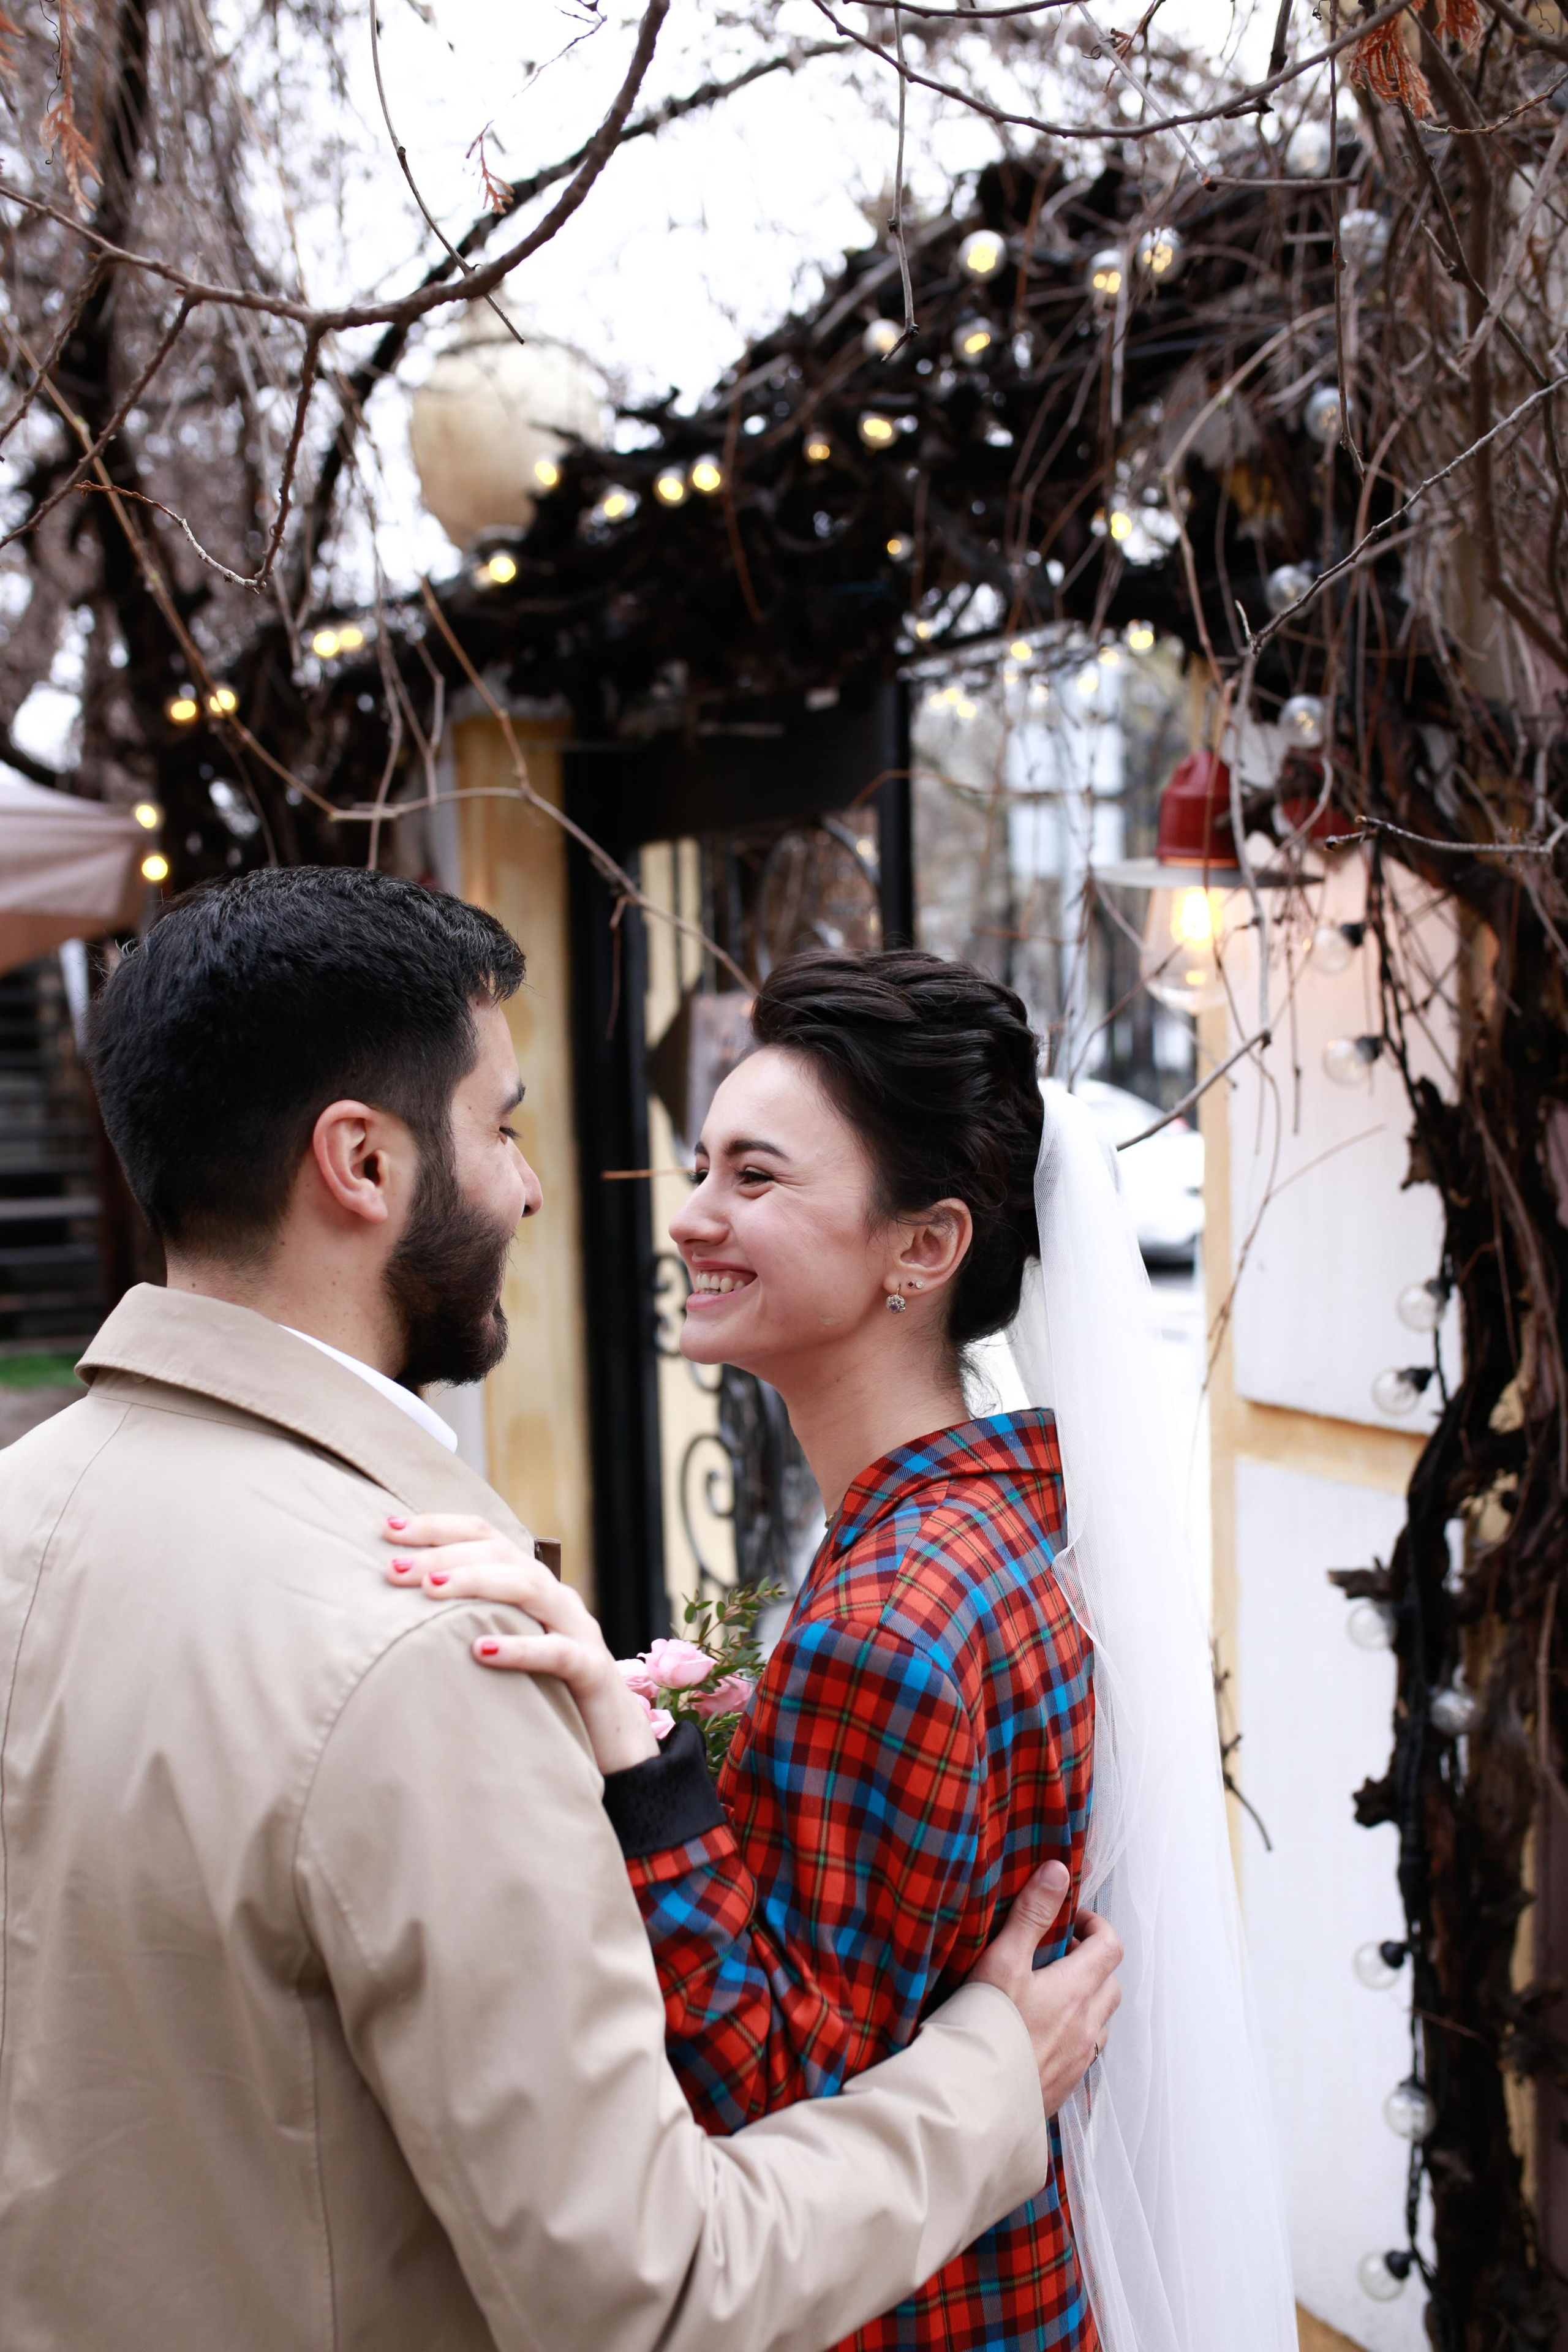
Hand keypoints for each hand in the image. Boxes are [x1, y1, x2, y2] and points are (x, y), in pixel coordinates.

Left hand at [383, 1515, 660, 1774]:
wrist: (615, 1742)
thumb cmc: (547, 1692)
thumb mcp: (506, 1647)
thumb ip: (470, 1623)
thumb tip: (399, 1611)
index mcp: (532, 1585)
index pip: (485, 1537)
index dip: (438, 1526)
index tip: (388, 1527)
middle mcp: (555, 1598)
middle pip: (502, 1553)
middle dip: (444, 1553)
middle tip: (393, 1567)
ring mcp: (577, 1630)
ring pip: (530, 1587)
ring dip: (476, 1582)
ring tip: (430, 1588)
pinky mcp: (591, 1671)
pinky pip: (557, 1652)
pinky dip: (520, 1648)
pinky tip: (481, 1651)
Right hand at [966, 1862, 1121, 2116]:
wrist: (973, 2103)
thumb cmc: (984, 2027)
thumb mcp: (1002, 1960)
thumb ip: (1031, 1914)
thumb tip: (1057, 1871)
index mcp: (1076, 1990)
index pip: (1110, 1946)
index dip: (1094, 1926)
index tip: (1067, 1922)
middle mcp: (1087, 2027)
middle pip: (1110, 1984)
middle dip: (1091, 1963)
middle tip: (1055, 1956)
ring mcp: (1078, 2061)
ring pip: (1100, 2022)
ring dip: (1084, 2003)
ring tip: (1047, 1996)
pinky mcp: (1064, 2087)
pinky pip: (1084, 2053)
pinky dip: (1073, 2036)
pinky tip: (1039, 2036)